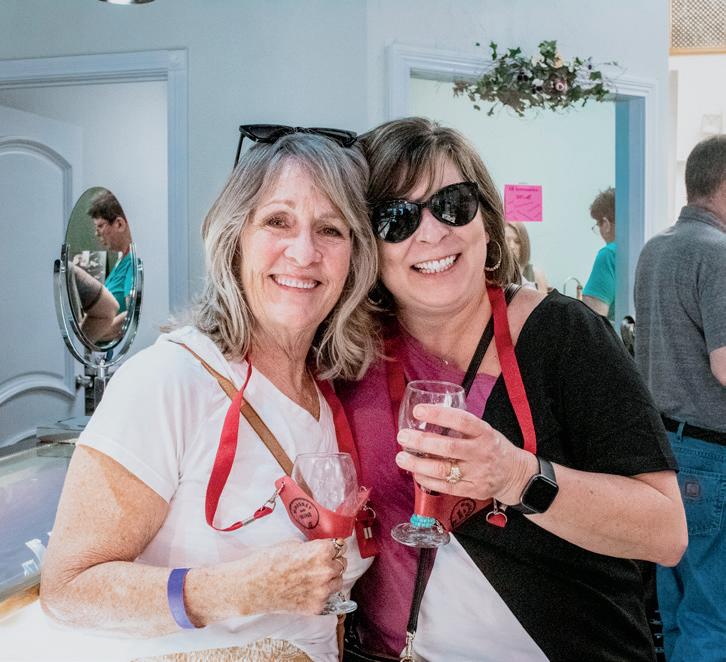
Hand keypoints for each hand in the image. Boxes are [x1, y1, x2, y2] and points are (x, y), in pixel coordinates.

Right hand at [237, 538, 345, 615]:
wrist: (252, 586)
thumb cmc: (268, 562)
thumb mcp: (293, 545)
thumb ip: (312, 547)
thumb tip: (321, 549)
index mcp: (322, 552)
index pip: (340, 546)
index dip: (332, 547)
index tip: (330, 549)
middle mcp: (326, 571)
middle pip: (341, 564)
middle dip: (332, 562)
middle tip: (318, 563)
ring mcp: (322, 591)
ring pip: (337, 582)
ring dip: (330, 578)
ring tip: (313, 577)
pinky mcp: (317, 607)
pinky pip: (327, 597)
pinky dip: (320, 593)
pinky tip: (306, 589)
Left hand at [395, 404, 536, 504]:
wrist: (514, 474)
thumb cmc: (491, 447)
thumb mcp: (483, 431)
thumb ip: (460, 426)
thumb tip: (425, 418)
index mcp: (485, 432)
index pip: (461, 420)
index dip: (439, 415)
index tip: (417, 411)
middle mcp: (482, 452)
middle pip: (448, 447)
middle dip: (421, 442)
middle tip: (402, 436)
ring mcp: (478, 473)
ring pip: (444, 470)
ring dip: (418, 464)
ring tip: (401, 458)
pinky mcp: (473, 490)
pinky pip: (446, 487)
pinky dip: (427, 480)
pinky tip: (415, 473)